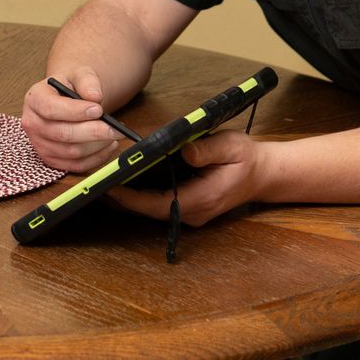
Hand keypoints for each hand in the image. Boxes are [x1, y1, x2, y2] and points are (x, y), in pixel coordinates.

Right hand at [21, 66, 124, 172]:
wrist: (66, 99)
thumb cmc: (70, 87)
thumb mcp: (78, 74)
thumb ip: (87, 81)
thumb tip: (96, 97)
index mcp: (34, 99)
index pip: (51, 109)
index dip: (75, 111)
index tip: (98, 109)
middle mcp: (32, 124)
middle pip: (63, 134)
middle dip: (93, 132)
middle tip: (115, 128)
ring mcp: (40, 145)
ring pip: (72, 152)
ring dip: (97, 146)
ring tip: (114, 134)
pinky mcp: (52, 160)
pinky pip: (76, 165)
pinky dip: (96, 158)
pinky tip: (109, 146)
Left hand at [110, 130, 264, 226]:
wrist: (265, 175)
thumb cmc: (247, 159)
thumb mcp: (232, 146)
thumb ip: (207, 149)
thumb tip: (183, 150)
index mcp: (201, 199)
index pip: (157, 203)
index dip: (131, 197)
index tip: (109, 187)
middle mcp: (192, 212)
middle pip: (149, 210)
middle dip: (122, 198)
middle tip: (95, 182)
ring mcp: (190, 213)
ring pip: (152, 209)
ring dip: (129, 198)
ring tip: (102, 181)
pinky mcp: (188, 207)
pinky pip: (159, 204)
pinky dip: (140, 195)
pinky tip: (125, 182)